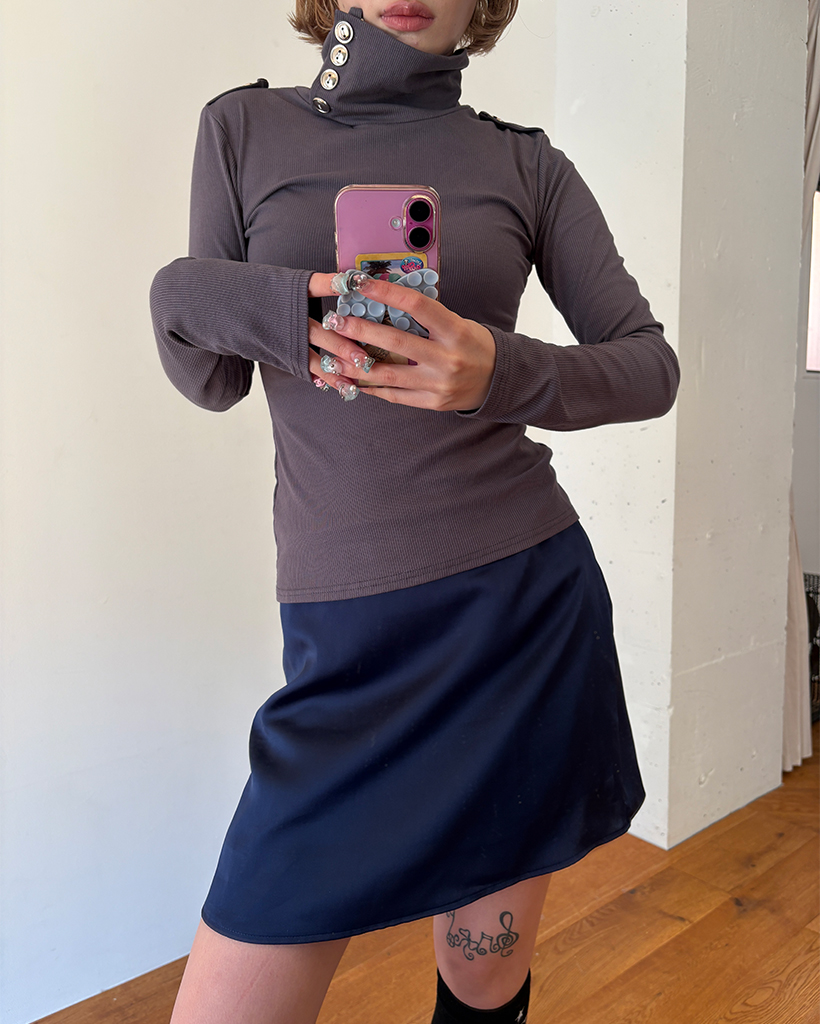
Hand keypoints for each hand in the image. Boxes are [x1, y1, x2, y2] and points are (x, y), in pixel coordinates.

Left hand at [306, 274, 495, 411]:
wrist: (498, 380)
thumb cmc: (473, 345)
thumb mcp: (457, 323)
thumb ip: (426, 317)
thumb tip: (385, 301)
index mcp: (455, 330)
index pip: (416, 306)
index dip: (386, 292)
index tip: (361, 283)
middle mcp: (447, 358)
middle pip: (396, 341)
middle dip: (360, 330)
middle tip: (336, 321)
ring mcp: (439, 384)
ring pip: (389, 374)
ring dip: (357, 364)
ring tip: (335, 354)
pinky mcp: (433, 403)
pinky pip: (395, 395)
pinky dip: (372, 386)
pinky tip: (353, 378)